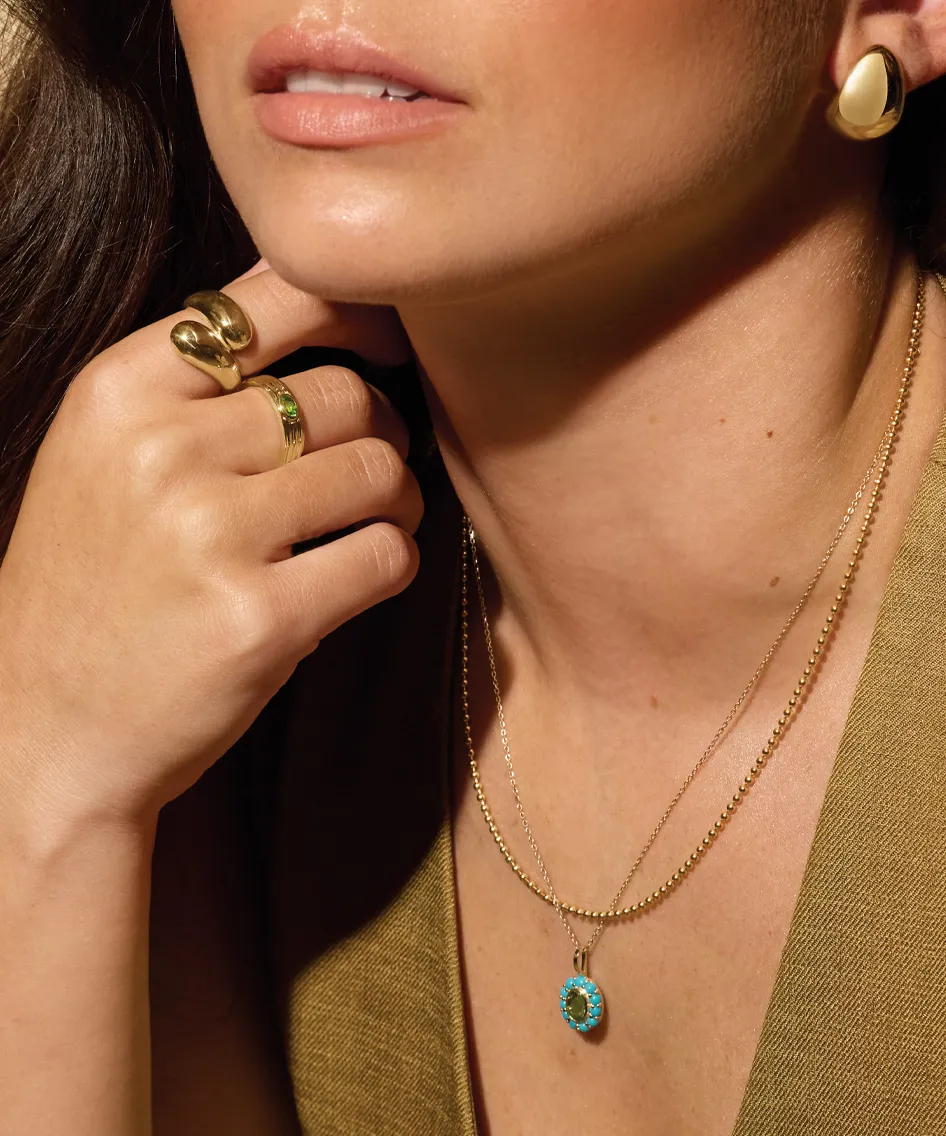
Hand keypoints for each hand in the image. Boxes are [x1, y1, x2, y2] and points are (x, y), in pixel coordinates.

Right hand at [0, 266, 422, 826]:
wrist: (46, 732)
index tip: (383, 346)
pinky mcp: (262, 619)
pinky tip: (360, 575)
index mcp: (117, 393)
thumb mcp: (103, 457)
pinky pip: (386, 555)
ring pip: (377, 469)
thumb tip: (318, 308)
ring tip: (371, 523)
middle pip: (343, 394)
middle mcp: (161, 451)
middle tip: (371, 469)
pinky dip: (393, 562)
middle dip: (380, 429)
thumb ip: (192, 386)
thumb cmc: (93, 588)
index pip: (269, 299)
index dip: (353, 314)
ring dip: (396, 498)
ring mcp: (211, 536)